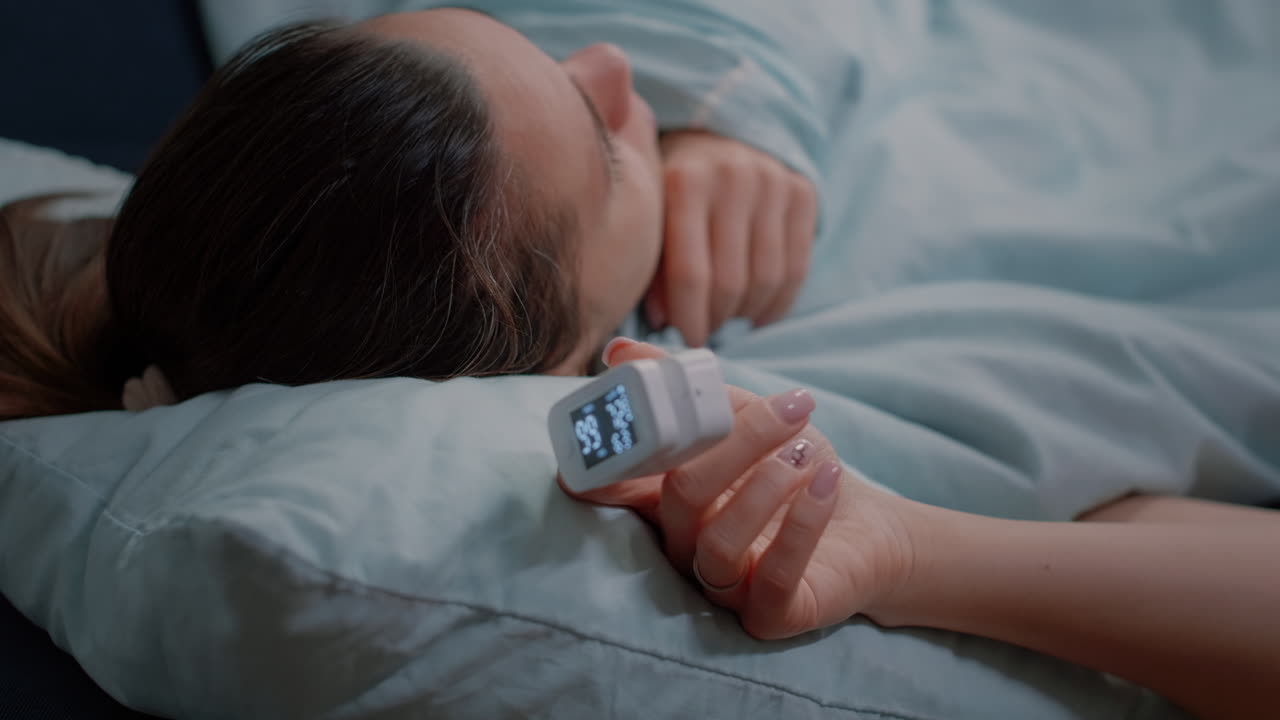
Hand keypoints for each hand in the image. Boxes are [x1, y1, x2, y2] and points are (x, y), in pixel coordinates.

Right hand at [560, 339, 917, 639]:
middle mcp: (682, 546)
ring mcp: (721, 586)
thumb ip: (689, 389)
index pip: (610, 486)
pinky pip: (773, 576)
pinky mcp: (768, 615)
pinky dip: (803, 522)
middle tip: (788, 410)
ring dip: (767, 486)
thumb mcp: (744, 416)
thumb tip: (620, 349)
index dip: (605, 454)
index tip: (628, 413)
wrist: (866, 526)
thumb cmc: (793, 467)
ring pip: (718, 541)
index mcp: (663, 499)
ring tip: (807, 451)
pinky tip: (826, 480)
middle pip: (680, 496)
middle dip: (734, 445)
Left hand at [647, 131, 817, 346]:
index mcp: (685, 181)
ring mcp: (774, 182)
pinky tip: (755, 312)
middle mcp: (733, 177)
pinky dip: (776, 303)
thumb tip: (662, 322)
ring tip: (725, 319)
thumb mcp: (649, 213)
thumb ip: (651, 261)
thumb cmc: (669, 187)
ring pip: (767, 280)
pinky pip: (796, 268)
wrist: (716, 131)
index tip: (683, 342)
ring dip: (744, 314)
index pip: (690, 273)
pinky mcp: (802, 192)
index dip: (687, 319)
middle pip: (730, 282)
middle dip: (714, 320)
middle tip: (702, 333)